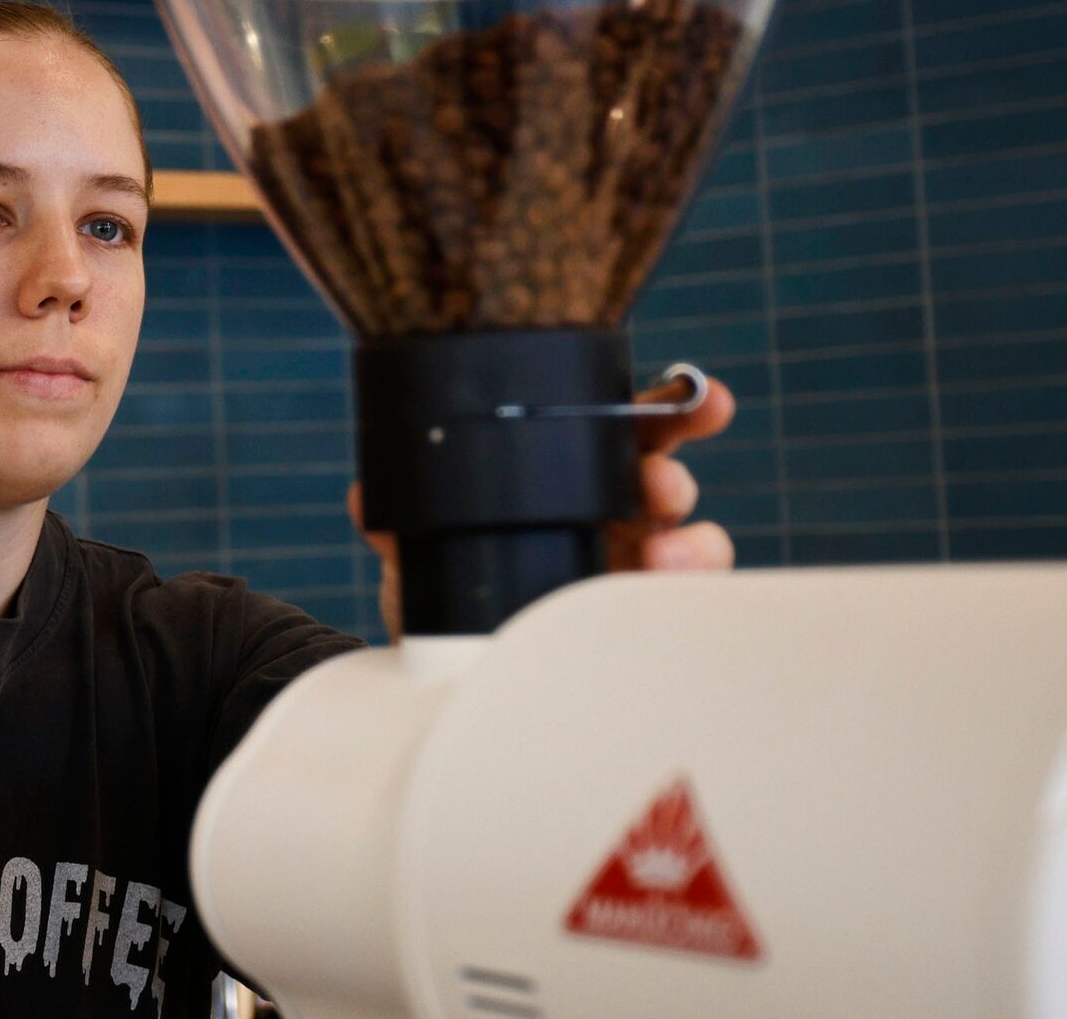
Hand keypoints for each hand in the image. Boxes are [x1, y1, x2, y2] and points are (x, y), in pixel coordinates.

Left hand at [348, 373, 738, 641]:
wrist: (440, 672)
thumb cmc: (446, 589)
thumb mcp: (417, 552)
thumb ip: (396, 524)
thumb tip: (368, 499)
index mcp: (565, 475)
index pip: (618, 428)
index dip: (667, 406)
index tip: (698, 395)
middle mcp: (610, 514)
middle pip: (665, 476)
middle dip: (672, 472)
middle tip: (660, 484)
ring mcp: (632, 570)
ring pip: (692, 544)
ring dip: (690, 545)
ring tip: (661, 557)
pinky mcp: (638, 625)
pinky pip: (681, 611)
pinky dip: (681, 606)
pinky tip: (657, 609)